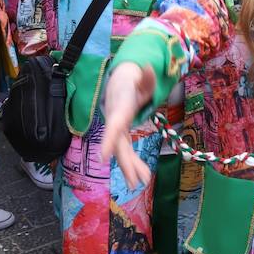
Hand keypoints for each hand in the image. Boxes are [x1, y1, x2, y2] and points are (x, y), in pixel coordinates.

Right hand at [99, 62, 154, 189]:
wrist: (120, 82)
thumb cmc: (132, 81)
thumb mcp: (141, 78)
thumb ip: (147, 77)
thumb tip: (150, 69)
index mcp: (120, 109)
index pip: (114, 127)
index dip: (109, 141)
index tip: (103, 158)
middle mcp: (116, 122)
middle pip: (119, 145)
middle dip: (126, 163)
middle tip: (134, 182)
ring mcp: (118, 130)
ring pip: (122, 151)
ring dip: (131, 168)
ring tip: (140, 183)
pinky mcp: (122, 134)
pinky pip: (126, 151)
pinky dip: (133, 164)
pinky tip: (141, 176)